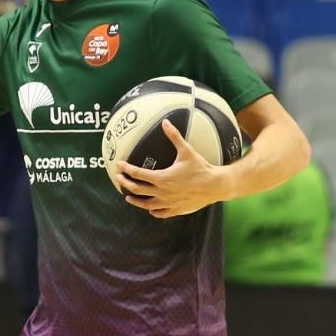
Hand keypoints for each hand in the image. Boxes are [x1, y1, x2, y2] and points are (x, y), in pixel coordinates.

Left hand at [115, 120, 229, 218]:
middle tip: (119, 179)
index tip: (119, 165)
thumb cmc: (201, 168)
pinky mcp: (175, 210)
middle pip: (137, 189)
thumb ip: (174, 136)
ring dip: (135, 201)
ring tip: (128, 197)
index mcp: (162, 178)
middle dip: (125, 183)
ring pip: (145, 205)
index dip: (126, 169)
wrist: (215, 185)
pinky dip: (152, 211)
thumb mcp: (186, 151)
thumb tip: (166, 122)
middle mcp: (162, 192)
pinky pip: (160, 213)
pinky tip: (150, 209)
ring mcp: (168, 203)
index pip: (138, 174)